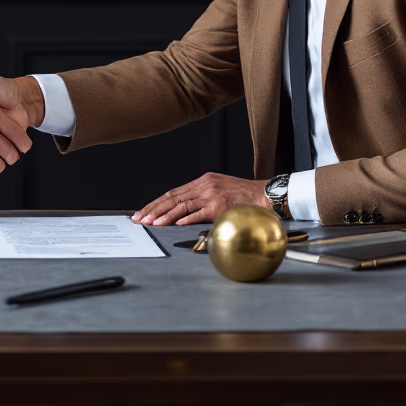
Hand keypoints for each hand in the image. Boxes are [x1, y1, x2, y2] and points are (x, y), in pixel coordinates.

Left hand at [131, 173, 271, 225]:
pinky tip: (173, 224)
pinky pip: (197, 213)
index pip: (173, 193)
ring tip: (151, 223)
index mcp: (202, 181)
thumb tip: (183, 214)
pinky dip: (184, 219)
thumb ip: (202, 198)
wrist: (266, 195)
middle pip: (172, 197)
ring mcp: (210, 195)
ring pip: (181, 205)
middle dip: (153, 209)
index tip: (144, 211)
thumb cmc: (244, 196)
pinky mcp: (218, 206)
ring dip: (164, 216)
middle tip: (139, 218)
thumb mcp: (220, 189)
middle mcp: (204, 185)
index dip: (156, 203)